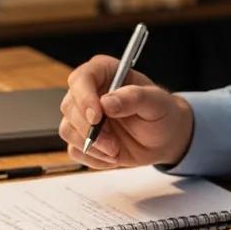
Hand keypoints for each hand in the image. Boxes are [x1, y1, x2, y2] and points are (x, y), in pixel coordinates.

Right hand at [58, 55, 194, 169]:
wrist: (163, 138)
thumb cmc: (161, 113)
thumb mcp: (156, 102)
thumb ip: (134, 98)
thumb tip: (107, 102)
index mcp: (104, 72)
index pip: (81, 79)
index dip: (84, 98)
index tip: (97, 117)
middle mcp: (88, 91)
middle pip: (69, 107)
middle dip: (89, 130)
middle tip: (112, 143)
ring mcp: (82, 115)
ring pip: (67, 129)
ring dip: (91, 146)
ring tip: (115, 149)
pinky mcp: (82, 137)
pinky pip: (74, 150)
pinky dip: (93, 157)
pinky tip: (112, 155)